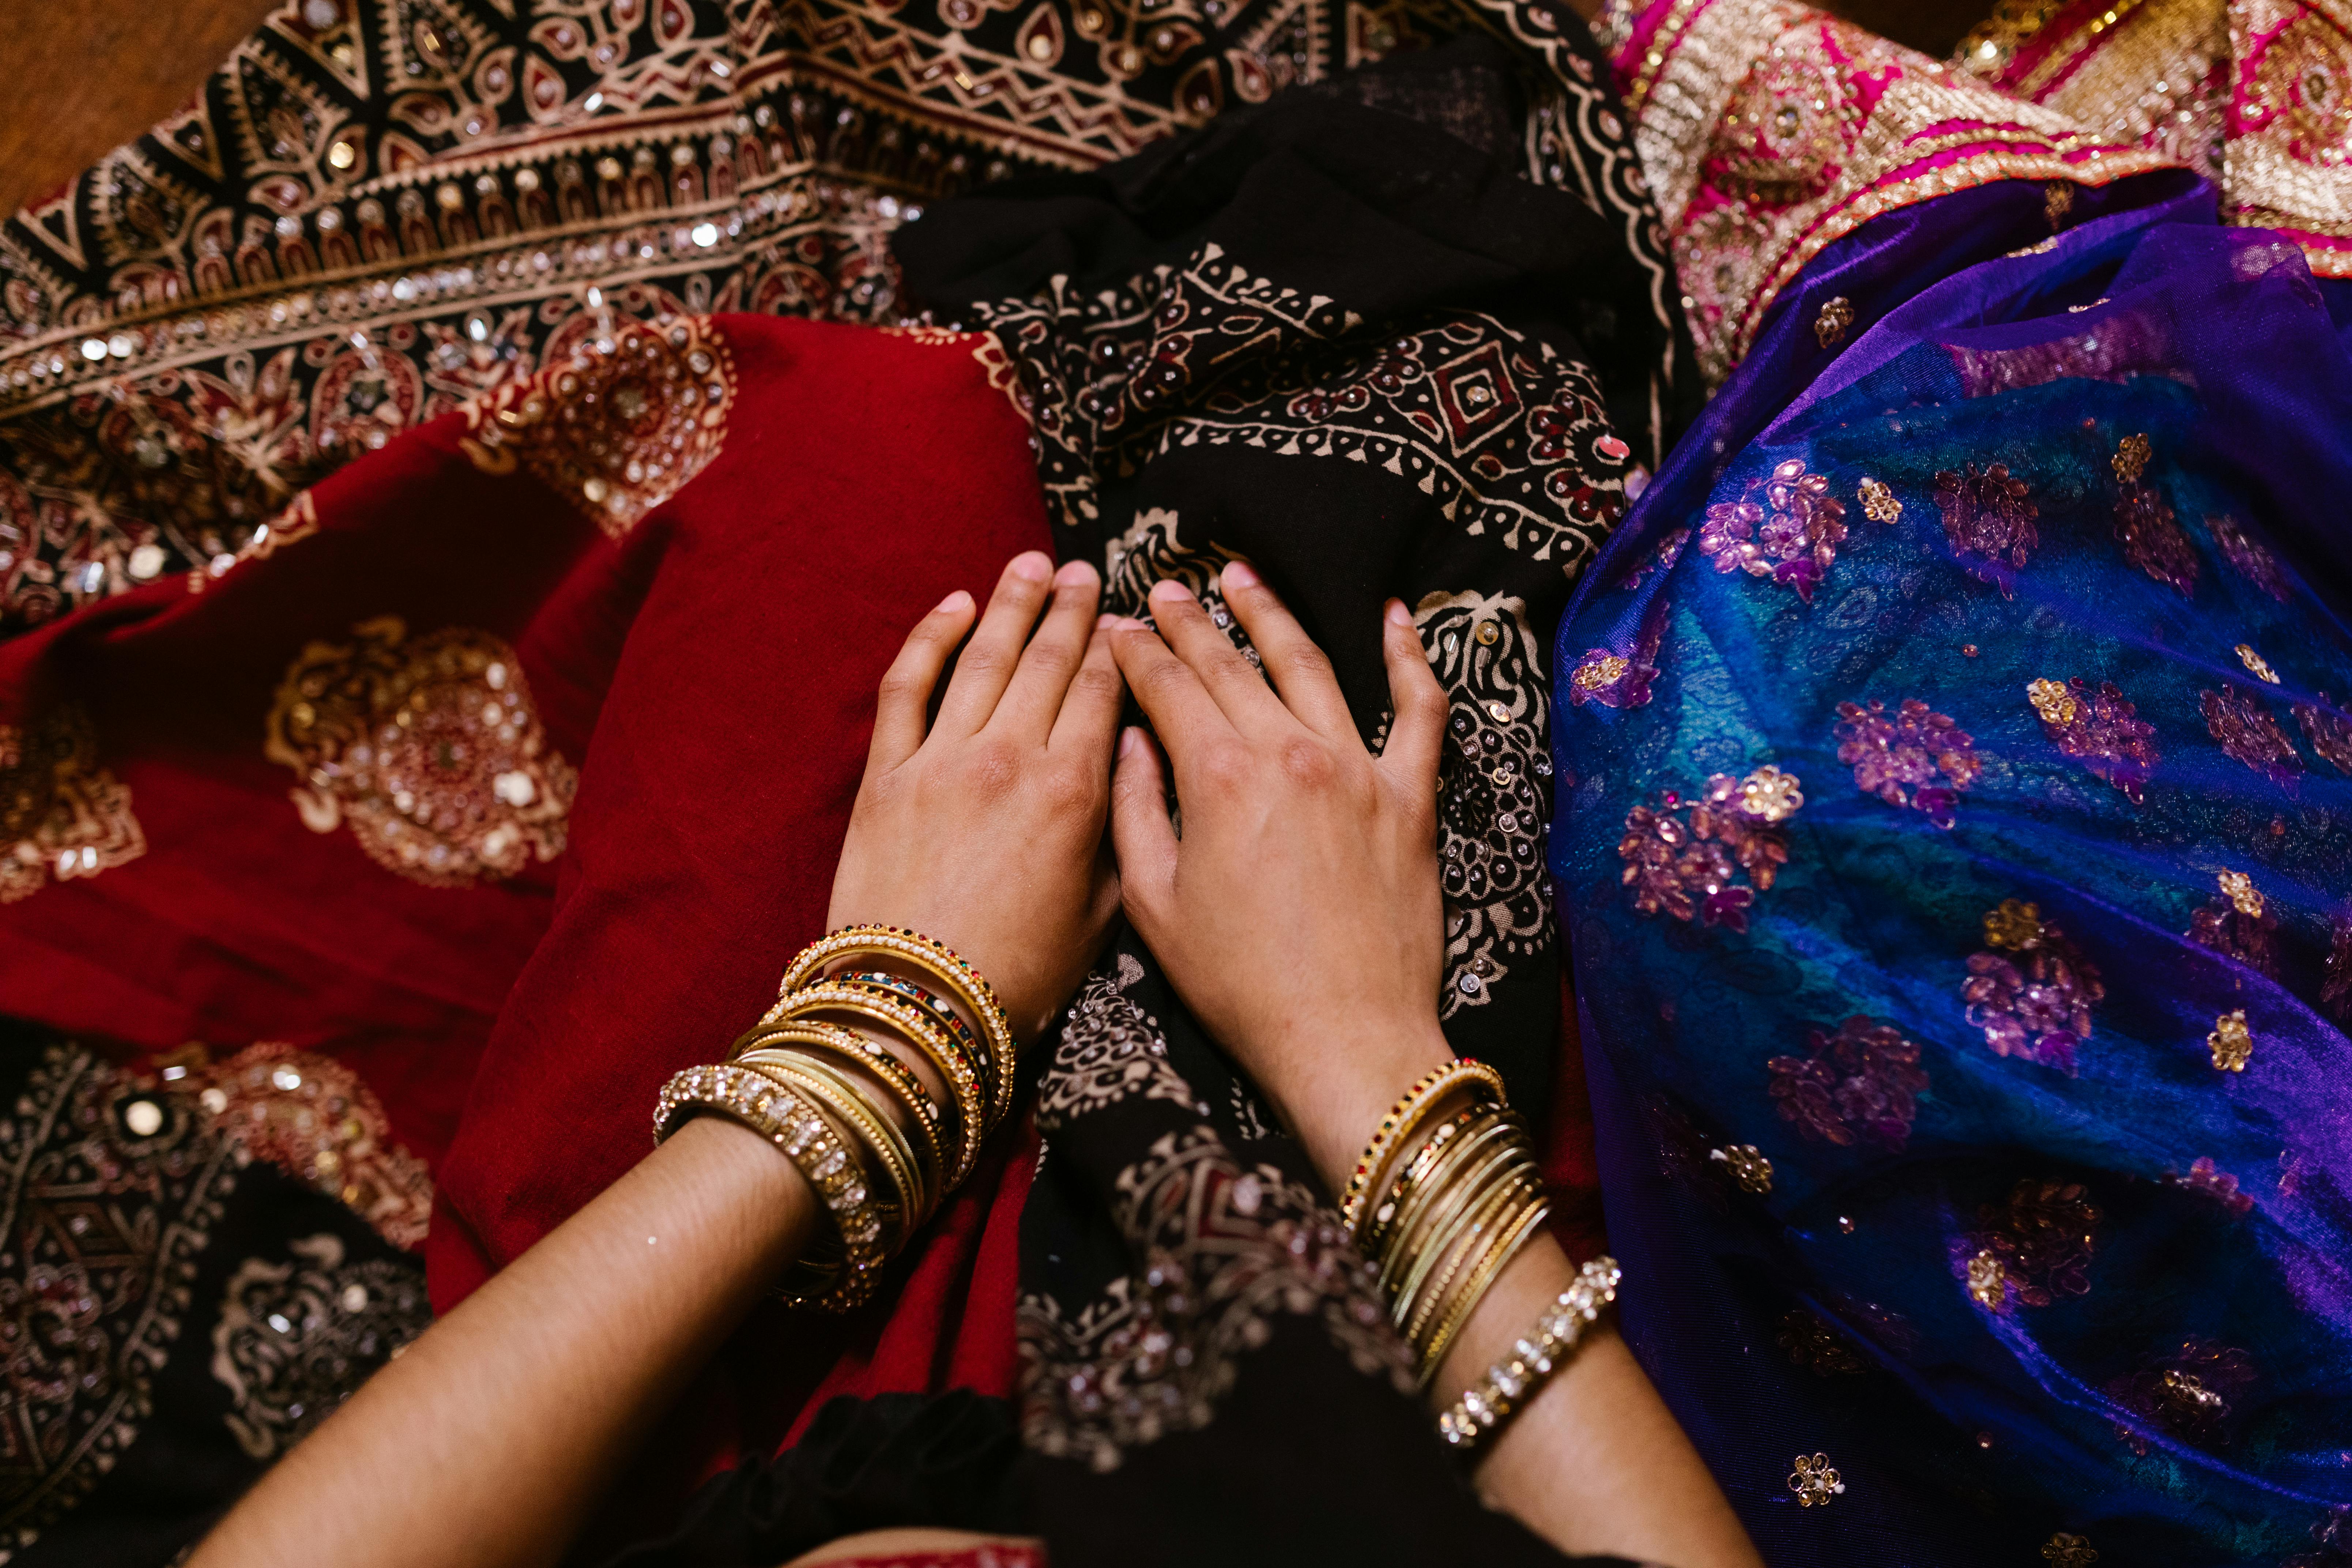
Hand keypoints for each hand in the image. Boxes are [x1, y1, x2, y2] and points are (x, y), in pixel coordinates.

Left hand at [827, 551, 1124, 1044]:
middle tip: (1083, 569)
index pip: (1101, 692)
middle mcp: (1010, 759)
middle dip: (1070, 608)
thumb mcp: (1099, 915)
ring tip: (1031, 565)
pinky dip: (931, 637)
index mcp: (1072, 792)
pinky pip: (908, 686)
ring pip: (984, 656)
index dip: (1116, 647)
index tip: (1125, 616)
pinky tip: (953, 606)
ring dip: (1011, 603)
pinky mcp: (886, 775)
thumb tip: (1123, 775)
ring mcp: (942, 760)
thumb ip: (1117, 837)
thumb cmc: (1017, 977)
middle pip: (1048, 660)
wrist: (916, 1009)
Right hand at [1107, 562, 1454, 1188]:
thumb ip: (1135, 811)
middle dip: (1190, 621)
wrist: (1346, 1038)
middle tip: (1165, 589)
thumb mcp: (1155, 905)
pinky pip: (1422, 712)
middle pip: (1231, 665)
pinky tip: (1396, 618)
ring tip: (1244, 578)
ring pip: (1311, 666)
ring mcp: (1358, 770)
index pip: (1167, 686)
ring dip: (1272, 615)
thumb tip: (1131, 743)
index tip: (1116, 627)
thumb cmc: (1241, 986)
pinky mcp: (1410, 799)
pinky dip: (1410, 658)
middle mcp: (1290, 754)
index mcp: (1219, 777)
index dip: (1136, 651)